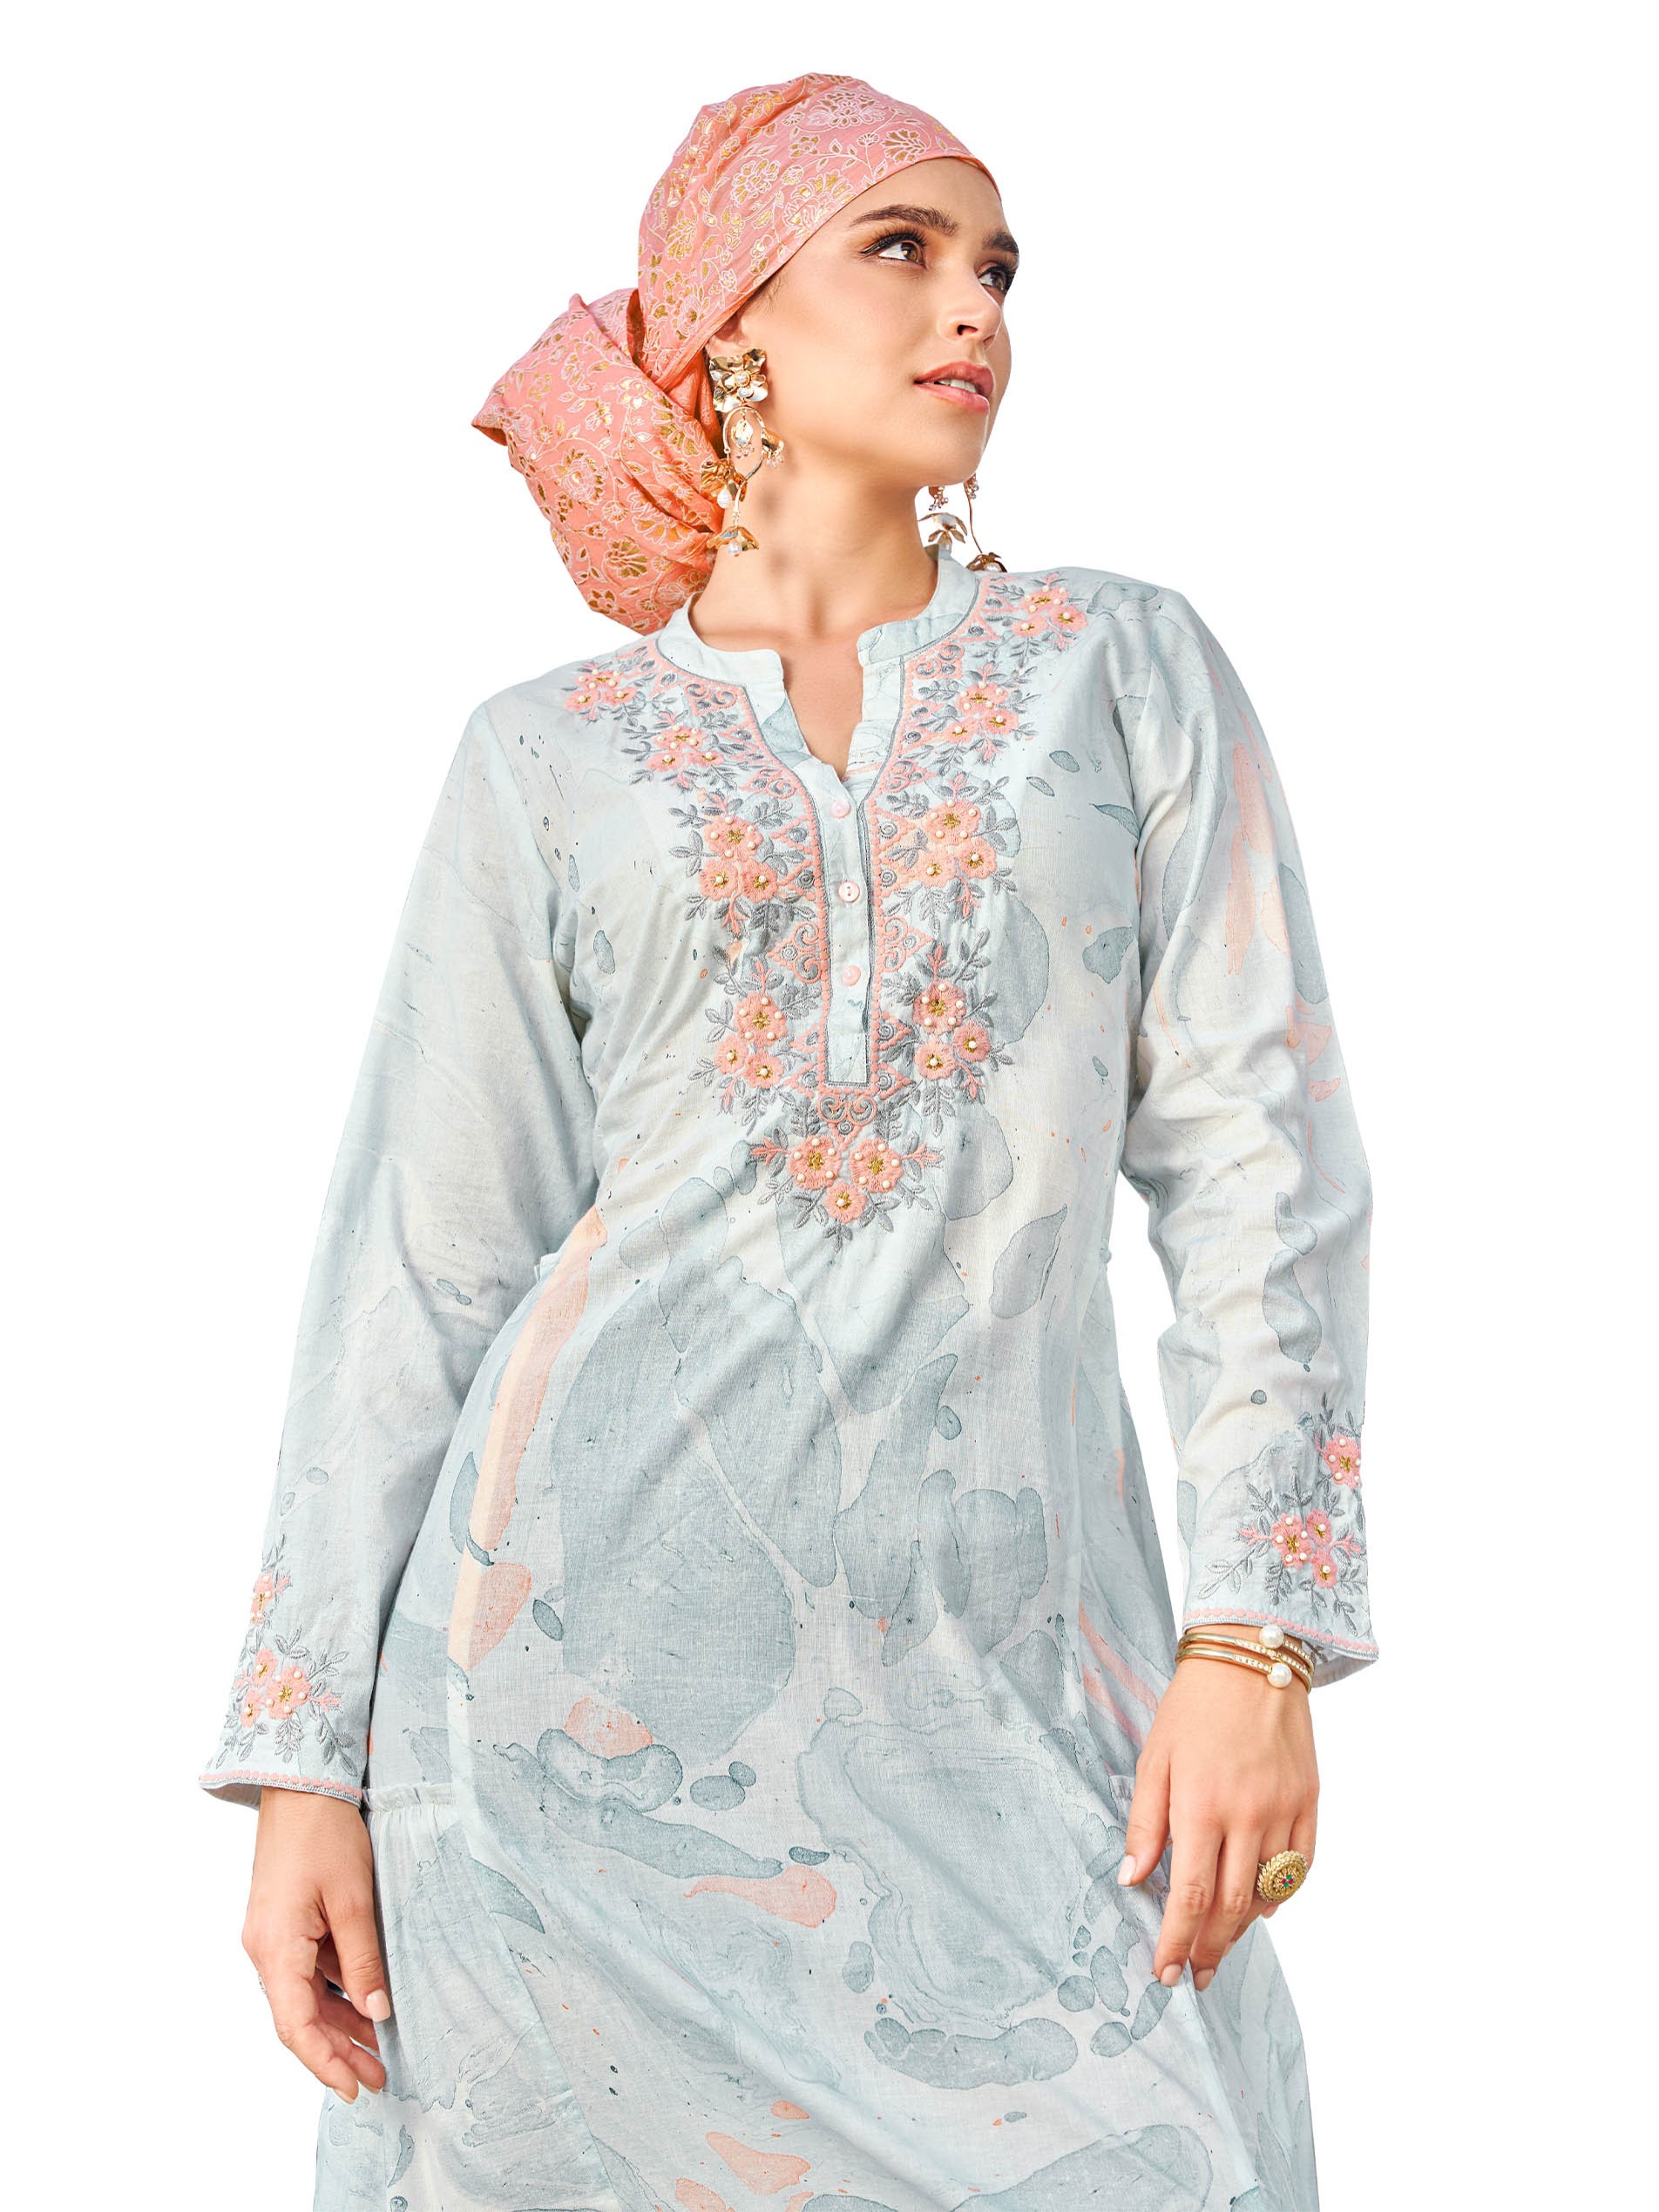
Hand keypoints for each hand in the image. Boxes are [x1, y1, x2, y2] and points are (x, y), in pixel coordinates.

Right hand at [241, 1787, 390, 2099]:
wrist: (301, 1785)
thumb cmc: (325, 1833)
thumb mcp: (354, 1899)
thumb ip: (363, 1960)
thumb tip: (377, 2013)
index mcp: (275, 1948)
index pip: (295, 2026)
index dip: (324, 2063)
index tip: (354, 2088)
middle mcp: (264, 1950)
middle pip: (298, 2018)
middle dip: (337, 2053)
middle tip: (378, 2078)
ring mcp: (271, 1937)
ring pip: (303, 1998)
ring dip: (338, 2025)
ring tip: (378, 2051)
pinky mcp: (283, 1924)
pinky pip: (306, 1973)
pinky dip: (333, 1994)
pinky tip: (364, 2007)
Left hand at [1117, 1632, 1316, 1991]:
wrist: (1252, 1659)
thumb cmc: (1193, 1708)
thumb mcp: (1154, 1758)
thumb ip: (1145, 1824)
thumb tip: (1131, 1879)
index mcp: (1201, 1804)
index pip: (1190, 1894)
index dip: (1176, 1941)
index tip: (1165, 1973)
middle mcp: (1247, 1815)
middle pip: (1231, 1906)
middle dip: (1208, 1948)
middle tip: (1192, 1974)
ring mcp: (1284, 1811)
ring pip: (1267, 1894)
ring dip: (1241, 1930)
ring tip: (1218, 1946)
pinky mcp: (1310, 1803)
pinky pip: (1300, 1868)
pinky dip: (1279, 1896)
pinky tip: (1259, 1907)